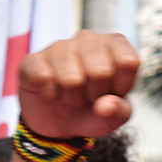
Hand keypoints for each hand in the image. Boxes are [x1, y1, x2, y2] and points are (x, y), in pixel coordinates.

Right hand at [18, 31, 139, 140]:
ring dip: (73, 98)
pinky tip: (52, 92)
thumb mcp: (114, 117)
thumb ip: (120, 112)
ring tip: (72, 95)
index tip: (113, 93)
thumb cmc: (93, 111)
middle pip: (101, 71)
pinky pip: (45, 79)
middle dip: (95, 95)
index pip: (128, 61)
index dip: (121, 86)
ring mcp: (59, 46)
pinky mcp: (33, 59)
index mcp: (115, 44)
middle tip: (89, 96)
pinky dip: (51, 96)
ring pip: (72, 79)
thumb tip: (106, 105)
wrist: (59, 122)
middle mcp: (88, 38)